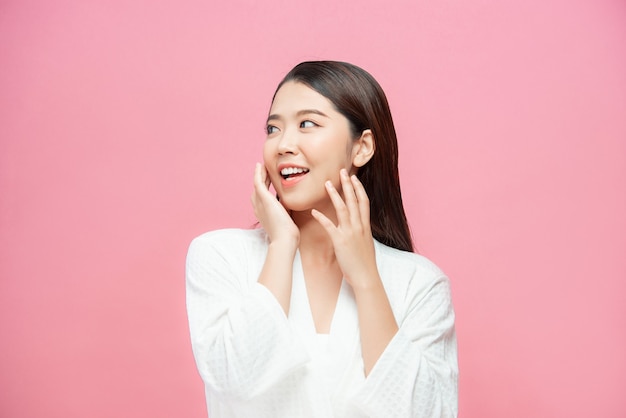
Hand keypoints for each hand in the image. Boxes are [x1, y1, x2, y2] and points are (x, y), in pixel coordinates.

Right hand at [251, 163, 299, 247]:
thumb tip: (291, 206)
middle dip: (260, 180)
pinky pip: (258, 182)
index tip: (268, 181)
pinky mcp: (264, 198)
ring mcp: (260, 203)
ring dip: (259, 174)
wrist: (285, 239)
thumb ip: (286, 212)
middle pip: (256, 190)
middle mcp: (258, 208)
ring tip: (262, 166)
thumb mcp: (286, 220)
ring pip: (257, 184)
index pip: (260, 198)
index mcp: (263, 214)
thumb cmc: (288, 234)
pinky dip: (258, 173)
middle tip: (264, 170)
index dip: (263, 188)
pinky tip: (260, 166)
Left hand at [311, 169, 378, 288]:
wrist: (366, 277)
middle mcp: (359, 226)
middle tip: (342, 171)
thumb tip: (357, 227)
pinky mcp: (340, 241)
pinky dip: (321, 217)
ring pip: (343, 209)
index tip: (354, 177)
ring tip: (327, 184)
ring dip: (335, 195)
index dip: (359, 188)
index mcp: (365, 226)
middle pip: (354, 200)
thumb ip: (361, 233)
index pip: (364, 202)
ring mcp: (350, 233)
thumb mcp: (366, 244)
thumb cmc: (365, 263)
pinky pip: (329, 226)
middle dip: (348, 185)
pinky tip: (314, 211)